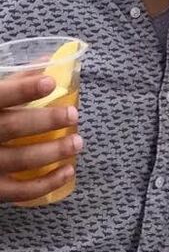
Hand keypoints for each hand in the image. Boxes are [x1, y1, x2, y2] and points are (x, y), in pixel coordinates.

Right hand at [0, 75, 81, 203]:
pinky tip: (68, 171)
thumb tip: (51, 60)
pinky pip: (18, 191)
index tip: (50, 82)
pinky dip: (46, 183)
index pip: (0, 97)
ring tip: (77, 142)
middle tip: (73, 115)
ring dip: (53, 152)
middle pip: (12, 128)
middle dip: (46, 121)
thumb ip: (15, 80)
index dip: (23, 89)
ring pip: (19, 160)